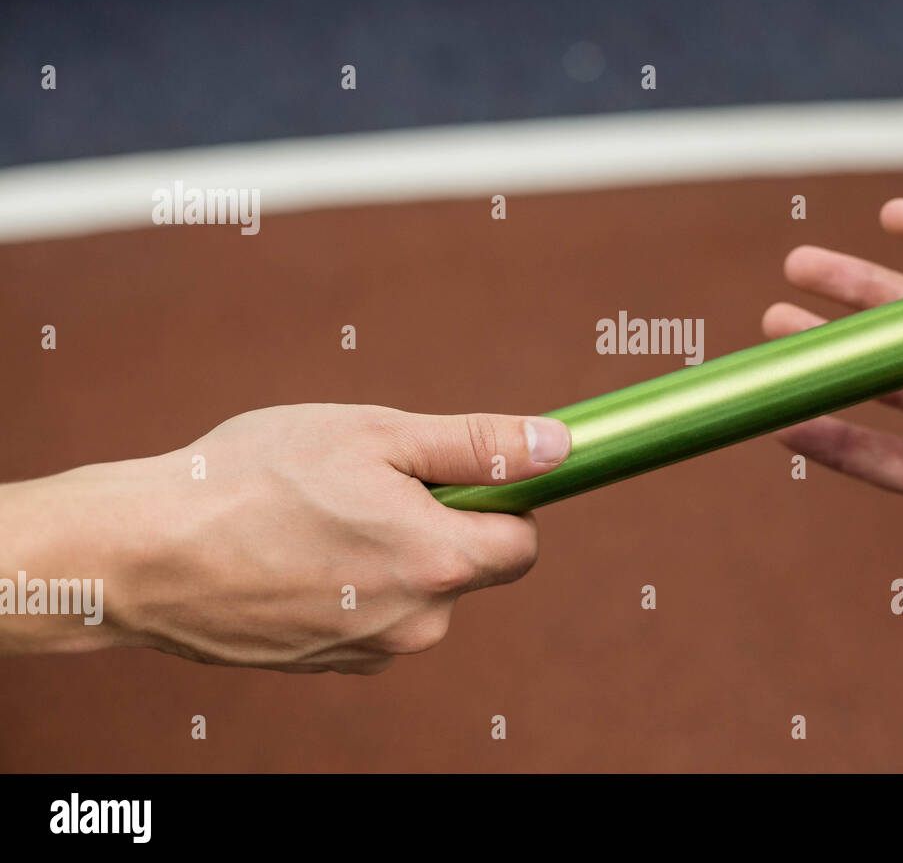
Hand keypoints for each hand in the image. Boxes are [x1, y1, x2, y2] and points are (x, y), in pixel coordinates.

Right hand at [0, 404, 569, 672]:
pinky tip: (294, 554)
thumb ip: (479, 444)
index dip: (501, 500)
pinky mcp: (328, 666)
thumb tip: (562, 447)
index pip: (522, 543)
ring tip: (318, 517)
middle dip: (437, 522)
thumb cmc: (255, 479)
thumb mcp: (377, 436)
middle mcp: (417, 624)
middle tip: (365, 484)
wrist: (140, 555)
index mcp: (440, 563)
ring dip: (389, 553)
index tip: (461, 473)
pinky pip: (370, 616)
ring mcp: (370, 653)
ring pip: (415, 590)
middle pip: (466, 566)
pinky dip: (350, 584)